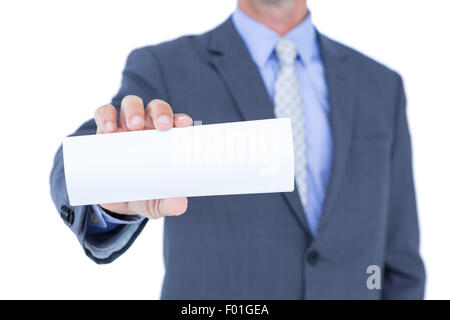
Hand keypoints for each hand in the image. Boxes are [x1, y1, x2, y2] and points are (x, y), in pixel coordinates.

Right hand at [94, 95, 191, 218]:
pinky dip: (106, 115)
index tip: (184, 125)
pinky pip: (104, 113)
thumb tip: (180, 205)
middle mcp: (148, 128)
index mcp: (167, 140)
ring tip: (133, 126)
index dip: (181, 119)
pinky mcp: (104, 131)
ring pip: (131, 104)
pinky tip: (108, 128)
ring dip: (133, 109)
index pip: (177, 122)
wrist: (114, 203)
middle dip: (160, 111)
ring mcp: (125, 127)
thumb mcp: (157, 204)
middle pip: (156, 108)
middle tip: (161, 125)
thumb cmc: (144, 196)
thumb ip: (169, 204)